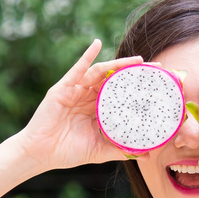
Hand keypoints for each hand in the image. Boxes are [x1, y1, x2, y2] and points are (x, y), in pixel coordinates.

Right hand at [14, 39, 152, 170]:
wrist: (40, 154)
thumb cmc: (67, 152)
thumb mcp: (100, 151)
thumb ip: (121, 150)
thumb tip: (147, 154)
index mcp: (97, 111)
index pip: (121, 95)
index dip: (138, 89)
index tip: (158, 85)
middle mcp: (88, 98)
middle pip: (114, 80)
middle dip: (134, 74)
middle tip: (155, 68)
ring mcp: (76, 91)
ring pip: (100, 73)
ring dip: (118, 64)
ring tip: (137, 61)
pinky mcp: (63, 88)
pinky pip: (77, 69)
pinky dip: (87, 55)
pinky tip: (97, 43)